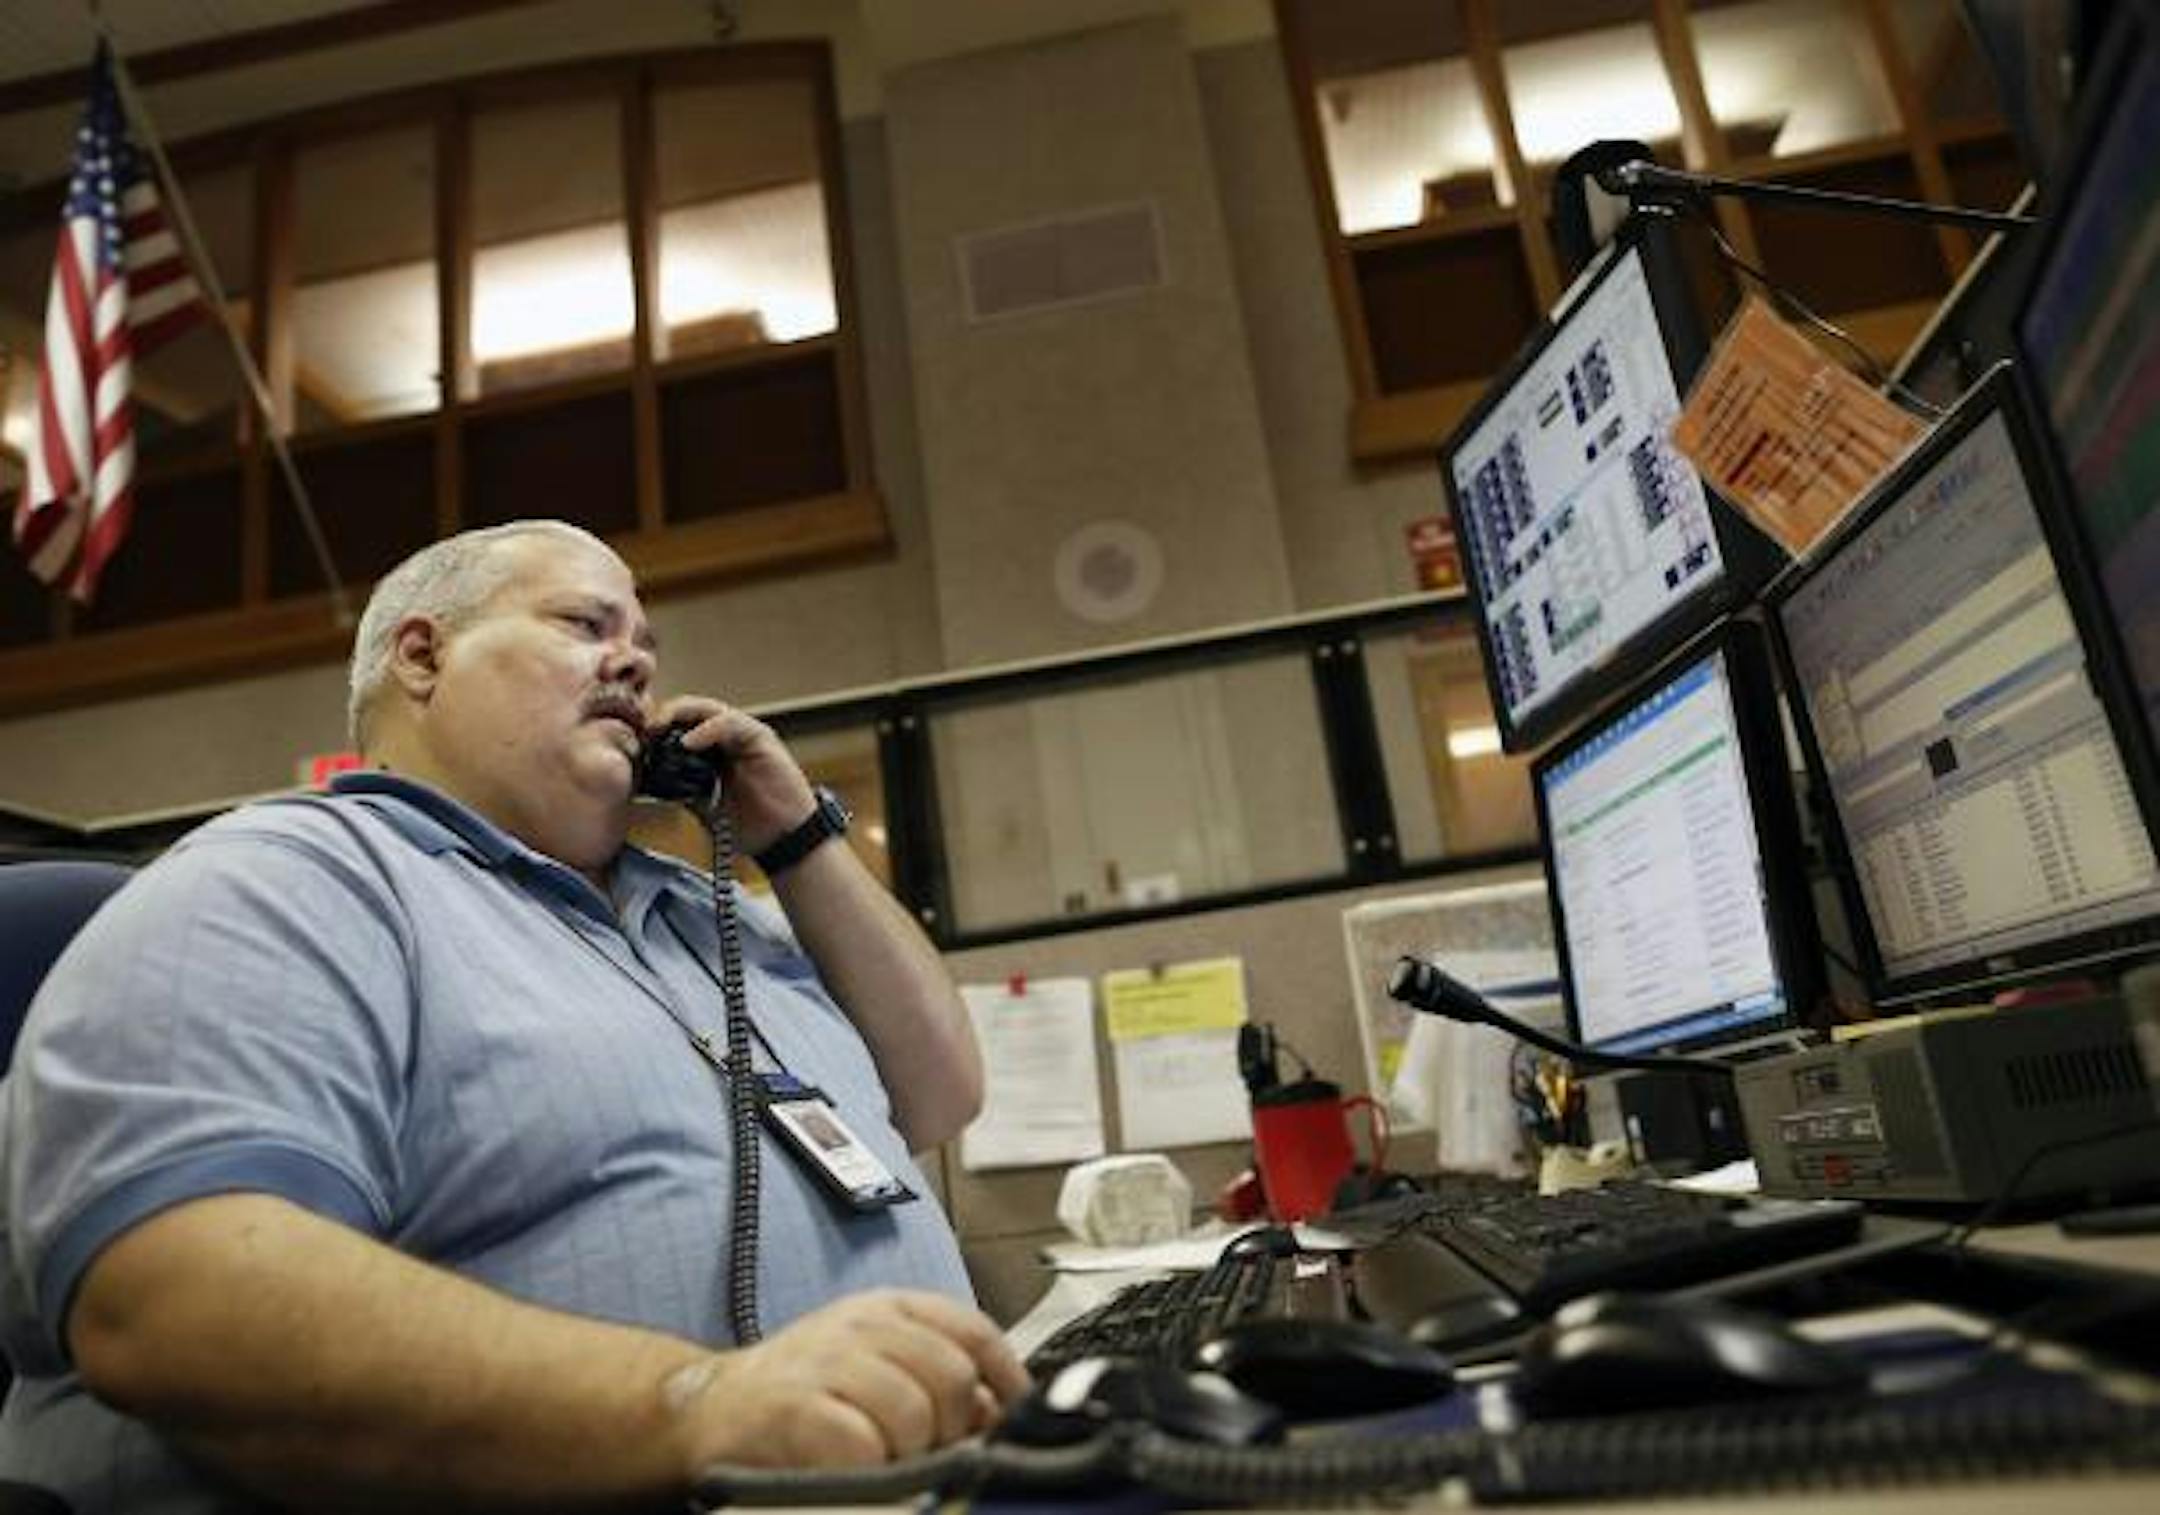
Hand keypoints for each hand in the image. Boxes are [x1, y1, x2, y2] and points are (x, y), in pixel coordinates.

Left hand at [648, 696, 815, 854]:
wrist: (784, 839)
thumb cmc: (748, 824)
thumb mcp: (701, 805)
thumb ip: (679, 788)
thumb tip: (644, 781)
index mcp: (711, 750)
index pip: (679, 724)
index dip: (655, 728)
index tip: (633, 741)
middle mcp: (727, 737)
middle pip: (689, 710)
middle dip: (662, 716)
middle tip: (642, 731)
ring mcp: (744, 735)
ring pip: (708, 708)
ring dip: (680, 714)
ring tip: (658, 728)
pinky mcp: (760, 737)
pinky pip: (730, 722)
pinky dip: (707, 728)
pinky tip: (688, 742)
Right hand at [670, 1291, 1029, 1471]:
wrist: (705, 1408)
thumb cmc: (798, 1392)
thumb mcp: (873, 1364)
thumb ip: (935, 1378)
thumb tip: (998, 1412)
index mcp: (889, 1309)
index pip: (974, 1331)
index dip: (1006, 1379)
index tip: (1011, 1417)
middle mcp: (861, 1324)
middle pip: (953, 1377)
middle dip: (950, 1427)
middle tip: (922, 1450)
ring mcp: (827, 1361)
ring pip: (914, 1413)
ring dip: (905, 1453)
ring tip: (878, 1460)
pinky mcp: (795, 1407)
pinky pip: (862, 1446)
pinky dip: (865, 1469)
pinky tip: (846, 1467)